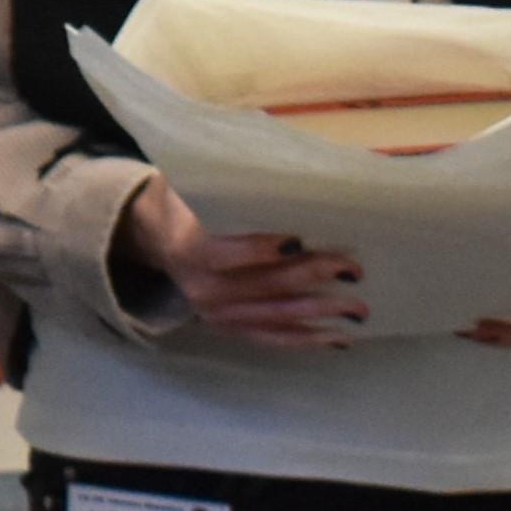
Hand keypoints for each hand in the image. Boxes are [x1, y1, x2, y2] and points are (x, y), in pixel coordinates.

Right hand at [115, 177, 365, 350]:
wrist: (152, 242)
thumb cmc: (180, 206)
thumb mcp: (185, 188)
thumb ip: (218, 188)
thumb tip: (269, 169)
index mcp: (189, 253)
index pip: (226, 255)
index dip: (260, 250)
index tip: (299, 240)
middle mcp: (203, 292)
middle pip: (265, 286)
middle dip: (313, 277)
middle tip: (353, 270)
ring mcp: (217, 316)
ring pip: (275, 317)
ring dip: (320, 314)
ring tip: (358, 309)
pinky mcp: (229, 329)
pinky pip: (272, 339)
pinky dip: (306, 340)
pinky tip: (337, 339)